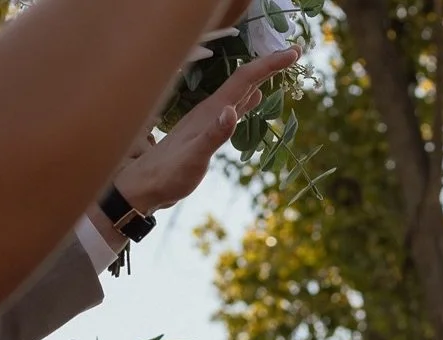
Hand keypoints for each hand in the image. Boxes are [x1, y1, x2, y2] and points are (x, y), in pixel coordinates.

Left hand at [115, 45, 299, 215]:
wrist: (148, 185)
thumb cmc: (170, 174)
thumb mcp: (194, 157)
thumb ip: (213, 135)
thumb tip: (231, 112)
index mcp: (212, 111)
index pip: (245, 79)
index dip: (269, 65)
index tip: (293, 53)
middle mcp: (212, 109)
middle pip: (244, 78)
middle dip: (269, 64)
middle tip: (294, 52)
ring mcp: (210, 119)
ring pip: (240, 90)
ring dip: (260, 77)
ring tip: (278, 66)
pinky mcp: (209, 131)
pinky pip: (234, 107)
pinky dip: (248, 98)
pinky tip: (254, 97)